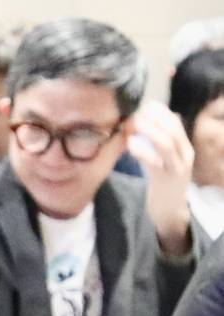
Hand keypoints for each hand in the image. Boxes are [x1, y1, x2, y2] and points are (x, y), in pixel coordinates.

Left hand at [126, 100, 194, 255]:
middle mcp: (184, 155)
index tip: (146, 104)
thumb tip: (147, 121)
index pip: (176, 122)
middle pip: (173, 129)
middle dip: (156, 117)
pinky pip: (154, 162)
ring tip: (135, 122)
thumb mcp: (164, 159)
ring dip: (150, 130)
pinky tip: (130, 144)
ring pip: (166, 143)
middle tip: (138, 110)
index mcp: (184, 147)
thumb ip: (159, 143)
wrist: (170, 211)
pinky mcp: (165, 180)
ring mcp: (176, 168)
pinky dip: (142, 151)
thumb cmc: (164, 183)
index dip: (161, 112)